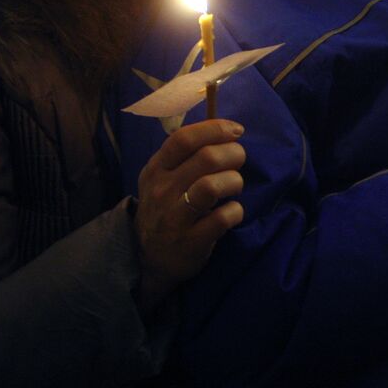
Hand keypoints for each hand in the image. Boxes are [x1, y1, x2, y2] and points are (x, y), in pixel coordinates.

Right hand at [134, 119, 246, 311]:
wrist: (148, 258)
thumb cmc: (166, 208)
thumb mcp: (163, 178)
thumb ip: (187, 154)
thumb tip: (227, 130)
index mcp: (156, 169)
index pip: (184, 138)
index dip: (215, 129)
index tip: (236, 131)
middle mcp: (162, 190)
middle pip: (206, 158)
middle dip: (234, 154)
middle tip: (238, 161)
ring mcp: (175, 217)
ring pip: (213, 185)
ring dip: (234, 181)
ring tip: (234, 187)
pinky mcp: (191, 241)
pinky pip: (223, 218)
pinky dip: (236, 211)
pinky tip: (232, 212)